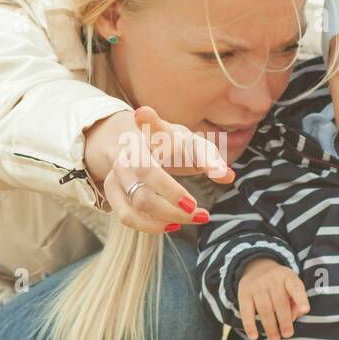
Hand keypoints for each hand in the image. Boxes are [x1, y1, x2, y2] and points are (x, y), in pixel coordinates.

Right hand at [82, 105, 234, 234]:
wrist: (140, 149)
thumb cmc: (175, 149)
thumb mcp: (194, 147)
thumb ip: (211, 159)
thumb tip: (227, 176)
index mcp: (155, 133)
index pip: (151, 124)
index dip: (147, 119)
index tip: (142, 113)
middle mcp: (131, 149)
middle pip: (147, 170)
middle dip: (173, 193)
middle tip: (199, 210)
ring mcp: (118, 170)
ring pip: (140, 199)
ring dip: (170, 215)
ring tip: (197, 218)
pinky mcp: (111, 189)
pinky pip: (127, 215)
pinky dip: (151, 226)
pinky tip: (173, 226)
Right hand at [238, 257, 309, 339]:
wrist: (256, 267)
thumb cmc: (280, 284)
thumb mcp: (291, 286)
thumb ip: (296, 301)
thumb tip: (295, 316)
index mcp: (288, 277)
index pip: (296, 287)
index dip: (301, 299)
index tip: (305, 310)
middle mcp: (272, 279)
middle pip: (279, 302)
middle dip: (284, 321)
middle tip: (287, 335)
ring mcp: (257, 286)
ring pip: (264, 309)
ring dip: (270, 326)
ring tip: (274, 339)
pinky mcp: (244, 293)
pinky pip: (246, 311)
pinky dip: (250, 325)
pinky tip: (254, 336)